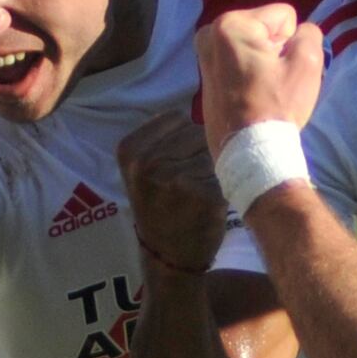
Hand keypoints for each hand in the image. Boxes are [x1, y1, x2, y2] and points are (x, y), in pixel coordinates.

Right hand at [116, 106, 232, 275]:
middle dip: (200, 154)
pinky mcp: (203, 193)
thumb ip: (163, 137)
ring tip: (198, 193)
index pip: (177, 118)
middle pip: (197, 132)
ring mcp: (174, 178)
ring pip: (214, 150)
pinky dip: (226, 183)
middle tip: (188, 186)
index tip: (173, 168)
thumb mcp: (144, 168)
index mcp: (129, 149)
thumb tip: (210, 99)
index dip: (184, 141)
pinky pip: (227, 171)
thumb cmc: (162, 208)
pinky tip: (211, 203)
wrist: (169, 258)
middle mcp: (147, 161)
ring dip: (215, 168)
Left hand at [193, 3, 326, 139]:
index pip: (284, 17)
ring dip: (262, 62)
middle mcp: (209, 34)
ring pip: (252, 46)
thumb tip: (299, 33)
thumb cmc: (277, 105)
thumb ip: (310, 33)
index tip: (282, 70)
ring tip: (262, 89)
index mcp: (232, 24)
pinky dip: (247, 74)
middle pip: (264, 29)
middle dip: (274, 50)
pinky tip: (250, 96)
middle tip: (274, 80)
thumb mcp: (308, 62)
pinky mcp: (205, 76)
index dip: (291, 43)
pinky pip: (238, 62)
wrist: (250, 151)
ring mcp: (203, 56)